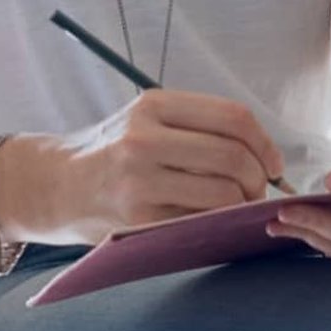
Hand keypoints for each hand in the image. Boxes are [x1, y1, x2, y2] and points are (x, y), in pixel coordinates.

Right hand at [16, 89, 289, 243]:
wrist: (55, 186)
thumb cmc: (112, 153)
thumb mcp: (145, 120)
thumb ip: (196, 126)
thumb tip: (263, 153)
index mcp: (153, 105)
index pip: (233, 117)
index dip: (266, 143)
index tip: (274, 164)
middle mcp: (144, 139)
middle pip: (233, 156)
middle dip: (259, 179)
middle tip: (258, 192)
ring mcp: (139, 181)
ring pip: (222, 193)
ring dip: (243, 205)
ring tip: (238, 208)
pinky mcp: (137, 219)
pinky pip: (200, 222)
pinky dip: (220, 224)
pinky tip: (216, 222)